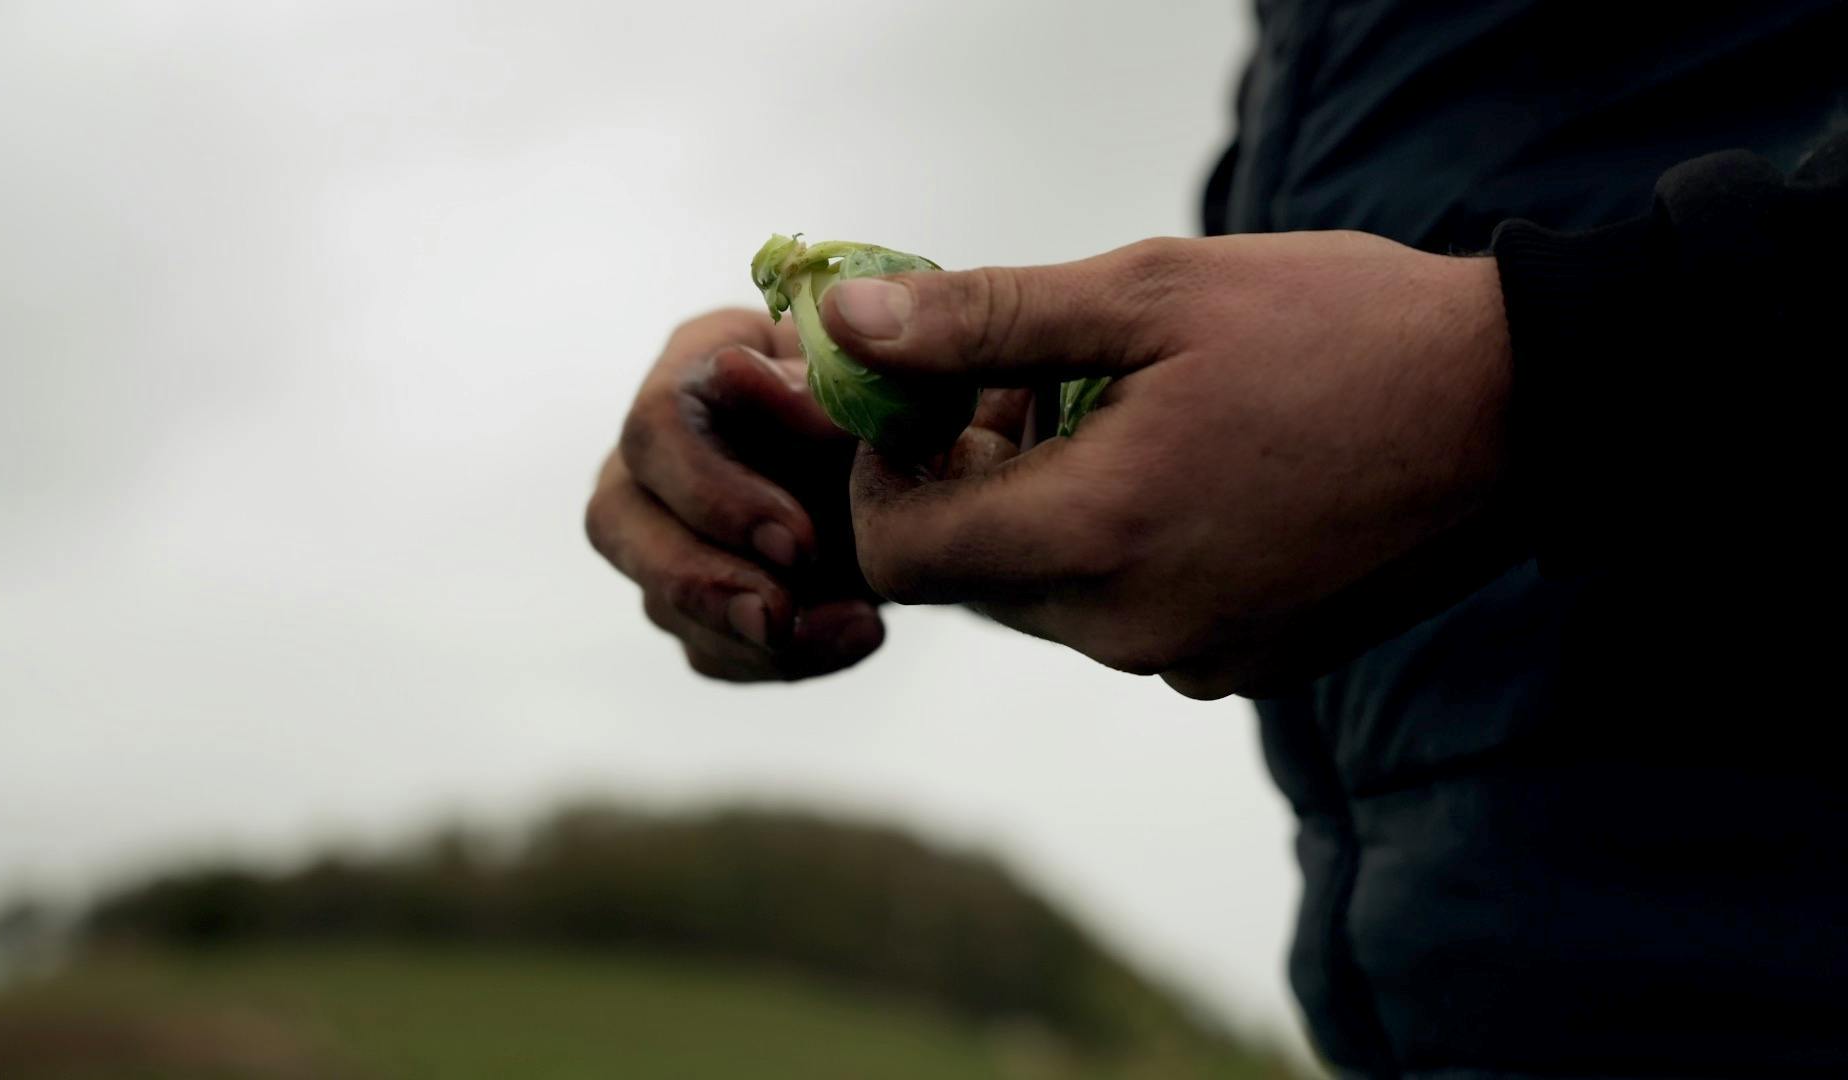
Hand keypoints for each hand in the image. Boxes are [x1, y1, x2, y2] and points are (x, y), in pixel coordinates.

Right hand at [584, 308, 884, 680]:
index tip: (797, 542)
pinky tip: (860, 632)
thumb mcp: (890, 387)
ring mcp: (669, 527)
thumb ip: (819, 383)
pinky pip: (711, 650)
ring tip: (859, 626)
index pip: (657, 424)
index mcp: (703, 362)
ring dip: (748, 633)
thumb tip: (735, 373)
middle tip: (778, 617)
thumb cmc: (916, 408)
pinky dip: (781, 659)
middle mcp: (664, 446)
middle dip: (699, 579)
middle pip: (616, 519)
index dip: (714, 492)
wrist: (949, 472)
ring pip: (658, 598)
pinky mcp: (701, 597)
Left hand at [822, 232, 1515, 698]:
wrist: (1526, 406)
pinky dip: (1116, 545)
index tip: (926, 399)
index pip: (901, 555)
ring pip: (1048, 596)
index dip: (883, 476)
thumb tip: (845, 330)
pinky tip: (1179, 463)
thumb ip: (980, 319)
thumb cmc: (1339, 328)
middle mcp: (1134, 630)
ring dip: (1045, 506)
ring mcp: (1196, 660)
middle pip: (972, 577)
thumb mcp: (1149, 293)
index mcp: (1099, 538)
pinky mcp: (1246, 665)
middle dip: (969, 476)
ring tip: (1119, 406)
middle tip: (1029, 377)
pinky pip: (1126, 614)